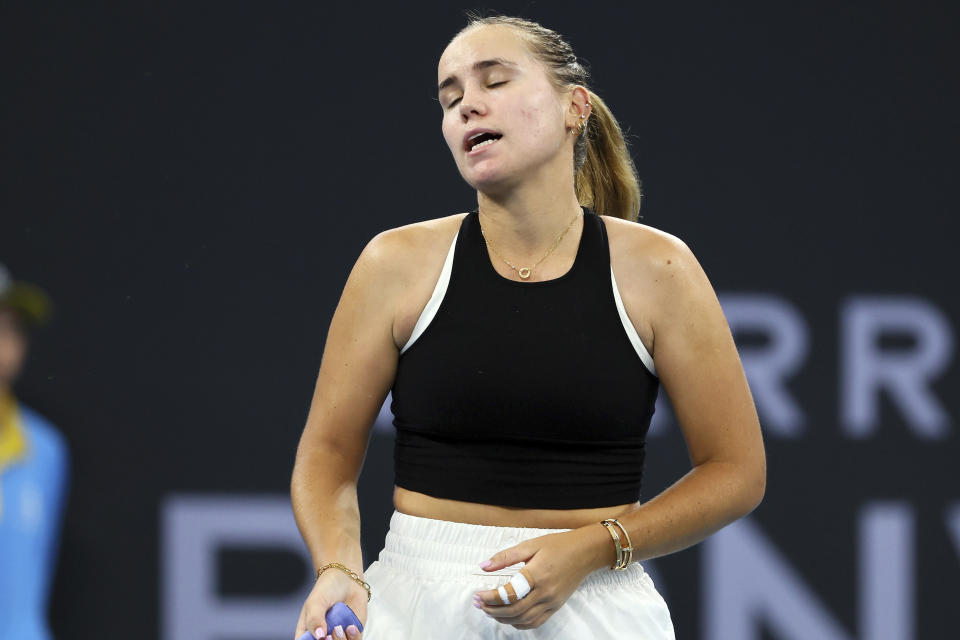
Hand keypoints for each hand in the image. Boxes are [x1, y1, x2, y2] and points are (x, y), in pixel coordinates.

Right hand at [294, 567, 367, 639]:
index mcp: (308, 632)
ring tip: (338, 628)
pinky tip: (351, 627)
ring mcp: (338, 636)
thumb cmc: (327, 588)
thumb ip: (314, 620)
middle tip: (328, 635)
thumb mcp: (315, 602)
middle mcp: (323, 636)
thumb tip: (319, 636)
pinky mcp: (353, 633)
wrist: (347, 578)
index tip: (318, 638)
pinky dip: (353, 638)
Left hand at [473, 527, 601, 629]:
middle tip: (480, 604)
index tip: (478, 595)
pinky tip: (509, 617)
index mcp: (537, 574)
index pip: (509, 594)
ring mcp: (552, 602)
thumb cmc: (558, 546)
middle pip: (514, 610)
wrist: (584, 553)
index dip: (490, 597)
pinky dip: (520, 623)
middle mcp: (545, 592)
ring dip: (503, 618)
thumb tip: (484, 565)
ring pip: (523, 620)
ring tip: (490, 610)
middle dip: (493, 610)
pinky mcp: (556, 607)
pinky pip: (535, 622)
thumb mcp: (530, 545)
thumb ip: (505, 557)